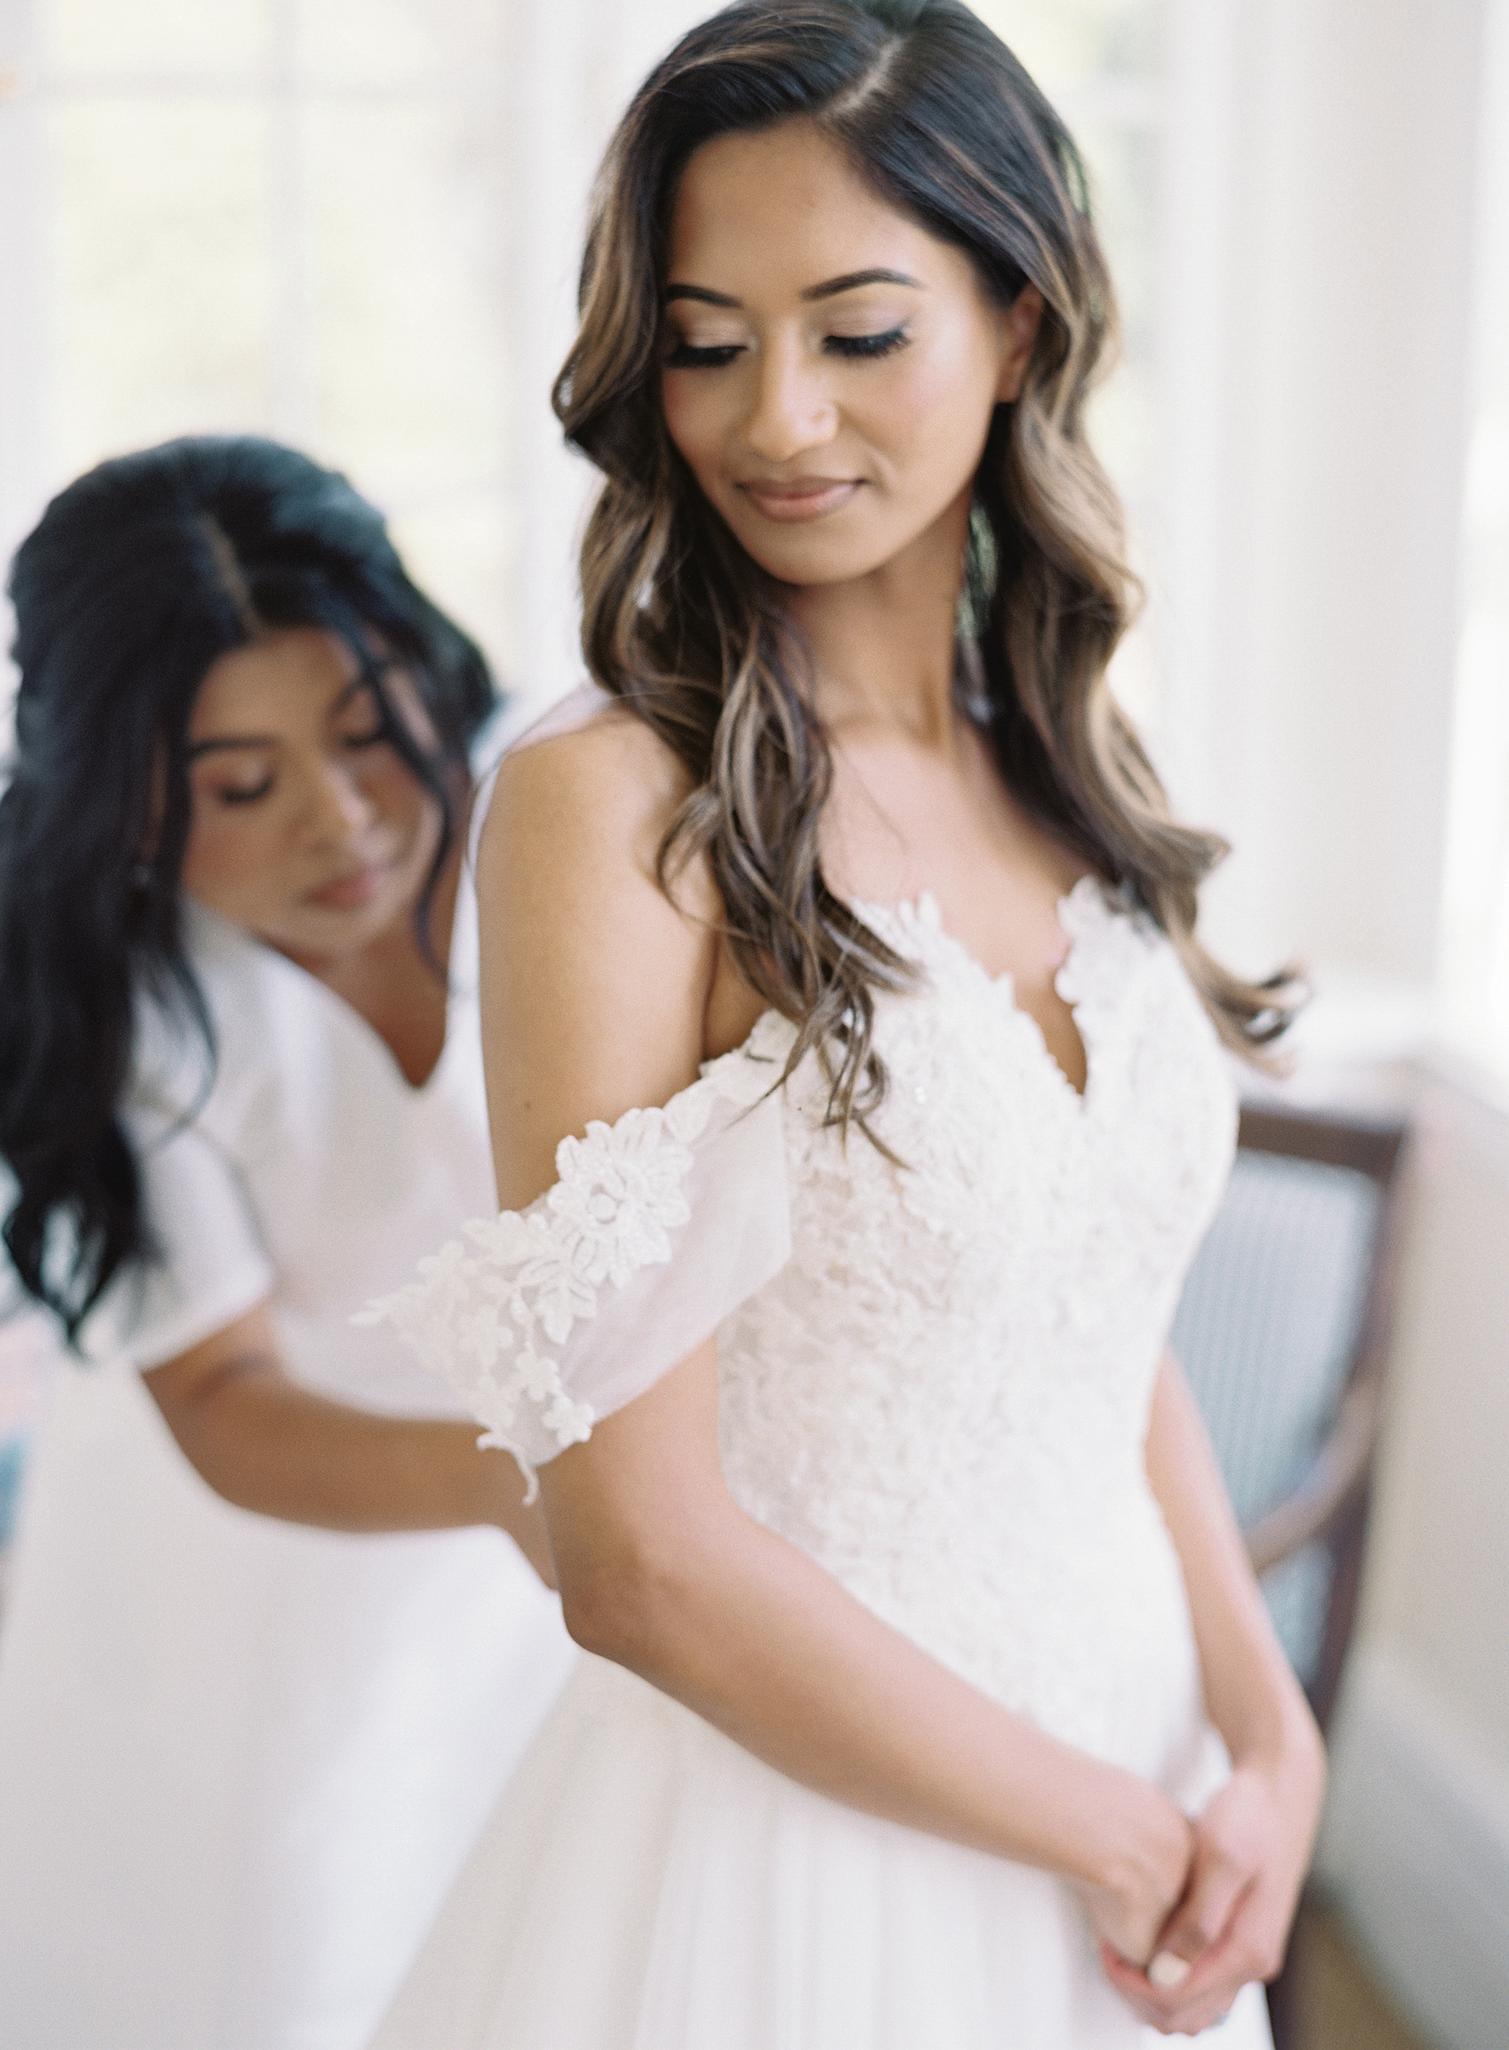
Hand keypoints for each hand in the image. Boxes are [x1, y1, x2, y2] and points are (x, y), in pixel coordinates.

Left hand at [1099, 1747, 1324, 2035]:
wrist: (1278, 1793)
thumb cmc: (1247, 1815)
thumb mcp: (1221, 1856)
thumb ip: (1198, 1920)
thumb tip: (1165, 1974)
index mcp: (1248, 1951)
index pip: (1179, 2000)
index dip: (1133, 1985)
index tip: (1103, 1950)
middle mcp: (1253, 1964)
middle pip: (1186, 2015)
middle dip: (1138, 1995)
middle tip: (1104, 1952)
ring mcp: (1248, 1955)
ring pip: (1194, 2006)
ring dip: (1151, 1991)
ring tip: (1118, 1948)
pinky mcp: (1240, 1940)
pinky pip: (1200, 1982)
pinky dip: (1168, 1976)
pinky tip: (1142, 1941)